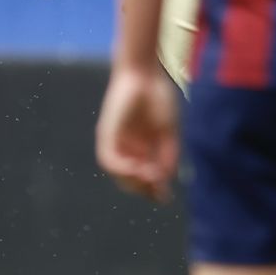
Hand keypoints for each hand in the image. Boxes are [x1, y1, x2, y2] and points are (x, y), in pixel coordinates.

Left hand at [95, 64, 178, 200]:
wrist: (146, 75)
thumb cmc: (160, 99)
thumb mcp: (169, 132)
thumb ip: (168, 155)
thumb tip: (166, 178)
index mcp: (145, 147)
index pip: (146, 176)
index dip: (155, 189)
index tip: (166, 199)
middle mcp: (128, 148)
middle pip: (131, 179)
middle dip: (144, 189)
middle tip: (158, 190)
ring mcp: (116, 142)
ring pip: (119, 173)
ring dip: (133, 181)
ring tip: (149, 179)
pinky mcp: (106, 135)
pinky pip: (109, 160)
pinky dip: (123, 168)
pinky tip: (138, 168)